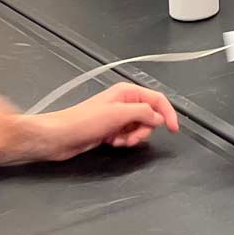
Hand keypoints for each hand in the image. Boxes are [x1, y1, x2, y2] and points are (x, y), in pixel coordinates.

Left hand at [14, 83, 179, 162]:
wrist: (59, 137)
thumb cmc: (84, 121)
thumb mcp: (118, 114)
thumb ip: (143, 113)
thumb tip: (158, 117)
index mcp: (127, 92)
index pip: (157, 99)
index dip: (167, 113)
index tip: (173, 129)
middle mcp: (124, 103)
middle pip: (149, 116)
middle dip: (144, 130)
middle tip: (131, 137)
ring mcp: (117, 117)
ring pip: (139, 128)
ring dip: (132, 137)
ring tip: (117, 140)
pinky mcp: (110, 130)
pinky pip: (127, 136)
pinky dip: (123, 141)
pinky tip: (111, 142)